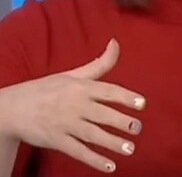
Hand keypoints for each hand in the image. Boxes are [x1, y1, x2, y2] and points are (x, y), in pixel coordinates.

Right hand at [0, 39, 144, 172]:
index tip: (142, 104)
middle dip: (122, 122)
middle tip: (138, 129)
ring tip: (130, 148)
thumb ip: (99, 64)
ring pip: (92, 135)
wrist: (11, 108)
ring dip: (112, 143)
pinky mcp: (56, 140)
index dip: (126, 97)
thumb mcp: (72, 74)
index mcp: (80, 87)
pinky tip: (110, 166)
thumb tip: (116, 43)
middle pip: (102, 114)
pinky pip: (78, 151)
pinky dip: (93, 160)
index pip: (108, 91)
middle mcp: (74, 105)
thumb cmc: (46, 89)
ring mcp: (64, 124)